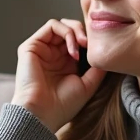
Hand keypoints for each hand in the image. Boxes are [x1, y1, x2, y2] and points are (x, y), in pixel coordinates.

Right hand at [11, 18, 106, 132]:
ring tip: (83, 44)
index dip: (91, 41)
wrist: (42, 114)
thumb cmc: (63, 105)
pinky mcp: (31, 46)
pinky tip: (73, 47)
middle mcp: (52, 55)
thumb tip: (108, 52)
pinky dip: (66, 31)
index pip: (79, 41)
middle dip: (85, 33)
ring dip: (76, 31)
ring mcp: (41, 50)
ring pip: (63, 24)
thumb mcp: (88, 84)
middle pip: (71, 29)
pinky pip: (52, 25)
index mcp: (64, 64)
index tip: (100, 49)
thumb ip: (97, 68)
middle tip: (91, 44)